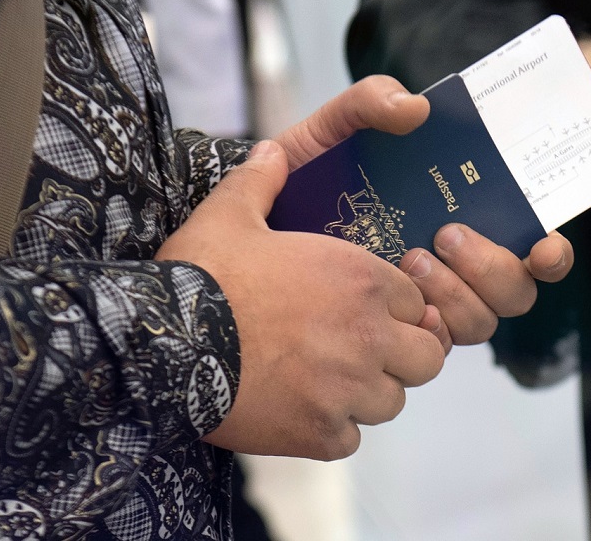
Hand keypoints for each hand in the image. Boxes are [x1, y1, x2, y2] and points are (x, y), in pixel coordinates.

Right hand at [156, 140, 445, 459]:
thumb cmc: (202, 275)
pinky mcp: (319, 435)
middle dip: (401, 354)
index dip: (396, 307)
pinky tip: (298, 409)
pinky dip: (331, 428)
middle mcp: (367, 336)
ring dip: (367, 393)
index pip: (418, 301)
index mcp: (359, 279)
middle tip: (359, 349)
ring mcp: (346, 392)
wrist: (164, 344)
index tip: (367, 310)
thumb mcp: (227, 214)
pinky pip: (350, 438)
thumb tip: (271, 151)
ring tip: (326, 380)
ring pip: (392, 401)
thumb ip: (259, 180)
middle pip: (426, 358)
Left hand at [271, 74, 574, 345]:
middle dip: (492, 268)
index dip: (550, 254)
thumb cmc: (306, 174)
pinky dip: (426, 327)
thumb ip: (370, 102)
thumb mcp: (334, 128)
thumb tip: (417, 108)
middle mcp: (452, 265)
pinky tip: (396, 300)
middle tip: (446, 235)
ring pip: (476, 323)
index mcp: (459, 216)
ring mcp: (424, 300)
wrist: (257, 214)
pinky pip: (431, 344)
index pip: (528, 245)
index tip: (541, 244)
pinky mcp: (393, 328)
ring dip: (457, 295)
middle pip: (511, 291)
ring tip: (412, 259)